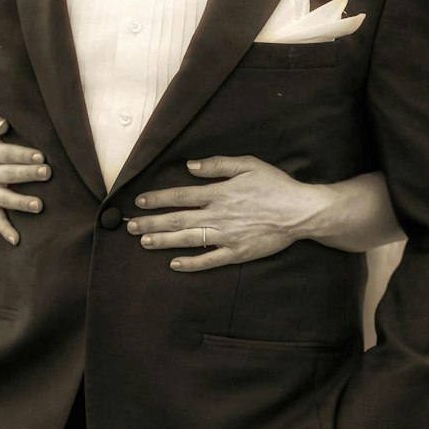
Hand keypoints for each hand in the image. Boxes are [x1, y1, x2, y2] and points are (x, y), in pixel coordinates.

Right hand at [0, 111, 50, 245]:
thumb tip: (3, 124)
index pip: (7, 154)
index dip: (23, 155)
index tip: (40, 156)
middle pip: (9, 175)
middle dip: (28, 175)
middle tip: (46, 173)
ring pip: (5, 199)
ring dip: (21, 203)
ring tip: (38, 205)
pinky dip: (5, 230)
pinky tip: (17, 240)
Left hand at [127, 155, 329, 271]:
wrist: (300, 211)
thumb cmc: (275, 185)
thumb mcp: (248, 164)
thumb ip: (217, 165)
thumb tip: (189, 166)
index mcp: (219, 193)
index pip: (180, 196)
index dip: (158, 199)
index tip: (139, 202)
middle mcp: (218, 216)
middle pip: (177, 220)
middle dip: (151, 223)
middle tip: (129, 226)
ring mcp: (226, 236)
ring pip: (188, 240)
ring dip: (163, 241)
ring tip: (144, 241)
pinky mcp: (237, 253)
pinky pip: (209, 260)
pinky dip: (191, 263)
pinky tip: (174, 263)